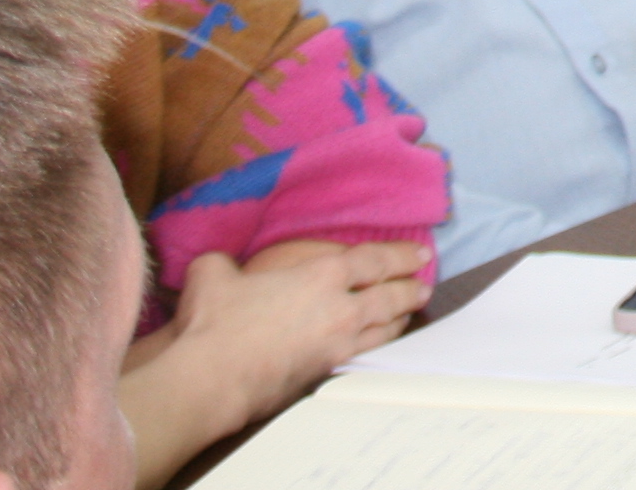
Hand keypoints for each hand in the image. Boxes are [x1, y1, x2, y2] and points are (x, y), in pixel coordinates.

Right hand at [143, 242, 432, 445]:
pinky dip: (380, 347)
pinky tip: (379, 347)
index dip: (399, 255)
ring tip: (410, 314)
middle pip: (390, 295)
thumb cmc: (214, 325)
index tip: (418, 255)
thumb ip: (221, 265)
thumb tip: (218, 267)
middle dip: (410, 288)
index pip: (374, 260)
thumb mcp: (211, 276)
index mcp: (321, 276)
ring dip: (400, 319)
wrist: (212, 380)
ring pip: (384, 329)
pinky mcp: (326, 374)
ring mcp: (338, 345)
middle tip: (425, 285)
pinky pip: (366, 356)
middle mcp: (340, 309)